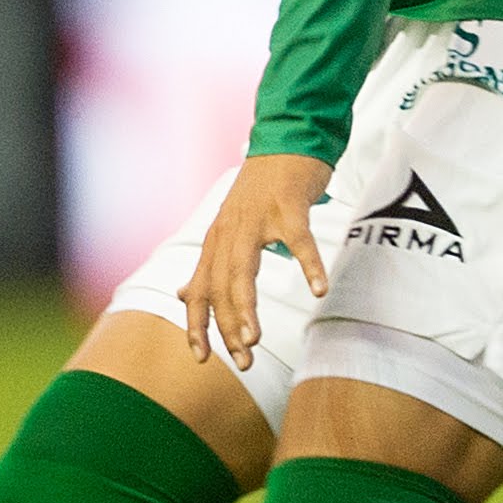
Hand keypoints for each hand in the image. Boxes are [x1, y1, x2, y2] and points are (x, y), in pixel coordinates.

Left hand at [176, 151, 331, 368]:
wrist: (286, 142)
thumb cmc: (261, 191)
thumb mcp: (228, 228)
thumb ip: (208, 265)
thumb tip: (182, 295)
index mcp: (216, 242)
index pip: (199, 290)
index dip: (197, 324)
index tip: (202, 358)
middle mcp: (229, 232)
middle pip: (220, 286)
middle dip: (227, 327)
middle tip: (243, 360)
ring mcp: (258, 218)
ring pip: (244, 268)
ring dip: (247, 306)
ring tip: (254, 339)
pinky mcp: (288, 206)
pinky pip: (298, 240)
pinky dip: (309, 265)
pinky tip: (319, 289)